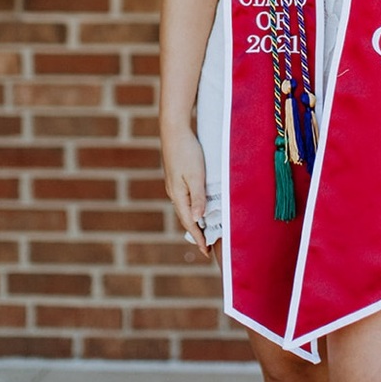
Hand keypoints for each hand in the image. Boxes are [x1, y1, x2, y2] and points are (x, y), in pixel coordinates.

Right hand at [162, 129, 209, 257]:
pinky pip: (185, 198)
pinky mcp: (177, 176)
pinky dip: (193, 206)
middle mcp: (174, 192)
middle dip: (196, 232)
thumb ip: (198, 197)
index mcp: (178, 194)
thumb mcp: (196, 175)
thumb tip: (197, 219)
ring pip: (185, 207)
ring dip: (194, 219)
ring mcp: (174, 184)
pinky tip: (198, 206)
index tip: (206, 251)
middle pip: (186, 217)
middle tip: (206, 245)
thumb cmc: (187, 151)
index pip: (189, 221)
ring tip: (204, 230)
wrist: (174, 130)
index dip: (198, 236)